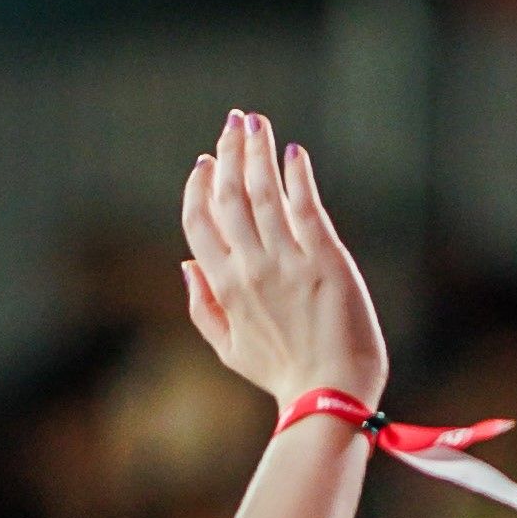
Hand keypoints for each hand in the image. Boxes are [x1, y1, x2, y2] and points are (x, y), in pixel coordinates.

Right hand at [179, 109, 388, 414]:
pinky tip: (293, 152)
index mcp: (223, 285)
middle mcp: (250, 266)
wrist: (331, 396)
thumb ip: (202, 306)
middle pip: (229, 195)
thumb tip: (184, 264)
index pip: (199, 221)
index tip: (204, 162)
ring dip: (258, 150)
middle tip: (233, 121)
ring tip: (256, 121)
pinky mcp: (325, 260)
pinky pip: (305, 207)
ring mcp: (287, 261)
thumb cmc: (282, 374)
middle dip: (228, 151)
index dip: (198, 186)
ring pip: (264, 191)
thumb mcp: (228, 349)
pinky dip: (297, 175)